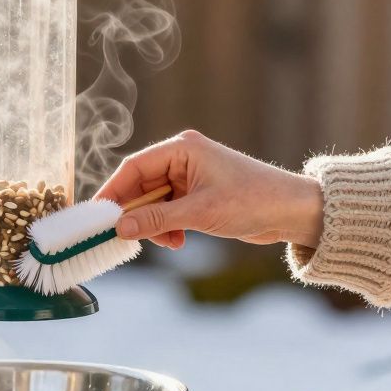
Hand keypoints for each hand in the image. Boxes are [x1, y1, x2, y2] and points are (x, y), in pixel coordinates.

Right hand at [95, 130, 323, 249]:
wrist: (292, 211)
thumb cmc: (252, 201)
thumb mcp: (200, 213)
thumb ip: (157, 220)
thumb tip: (120, 228)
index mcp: (182, 149)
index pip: (134, 167)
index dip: (113, 192)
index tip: (98, 216)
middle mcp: (183, 159)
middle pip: (140, 186)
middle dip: (135, 214)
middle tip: (124, 237)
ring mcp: (190, 178)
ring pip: (153, 203)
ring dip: (153, 225)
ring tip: (168, 242)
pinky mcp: (197, 196)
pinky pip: (167, 212)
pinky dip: (167, 228)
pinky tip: (178, 241)